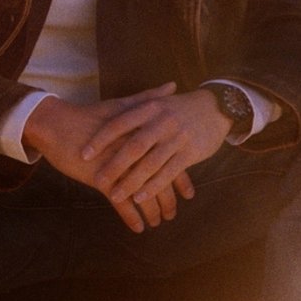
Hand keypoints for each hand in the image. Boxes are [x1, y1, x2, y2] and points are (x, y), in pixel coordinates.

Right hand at [22, 86, 192, 231]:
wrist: (58, 124)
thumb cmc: (90, 115)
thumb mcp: (124, 107)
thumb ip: (150, 99)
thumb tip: (172, 85)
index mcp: (144, 137)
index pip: (170, 161)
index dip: (181, 179)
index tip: (189, 194)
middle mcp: (137, 154)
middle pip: (161, 180)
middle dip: (169, 200)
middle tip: (173, 214)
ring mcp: (121, 168)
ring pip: (144, 194)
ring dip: (153, 211)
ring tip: (158, 222)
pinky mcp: (103, 179)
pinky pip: (122, 203)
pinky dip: (132, 217)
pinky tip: (139, 228)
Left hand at [83, 86, 233, 228]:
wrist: (217, 107)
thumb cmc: (181, 107)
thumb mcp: (158, 102)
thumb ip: (135, 106)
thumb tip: (104, 112)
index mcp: (150, 108)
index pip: (120, 124)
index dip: (101, 139)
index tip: (84, 154)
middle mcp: (162, 122)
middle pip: (134, 146)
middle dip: (115, 165)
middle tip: (98, 179)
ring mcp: (177, 138)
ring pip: (150, 163)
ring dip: (132, 181)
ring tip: (116, 195)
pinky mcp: (190, 153)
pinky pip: (168, 172)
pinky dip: (153, 186)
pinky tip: (141, 198)